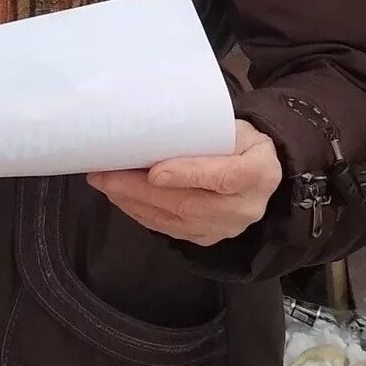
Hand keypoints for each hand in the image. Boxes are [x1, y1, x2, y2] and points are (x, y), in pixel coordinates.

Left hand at [87, 121, 283, 246]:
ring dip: (135, 203)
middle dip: (142, 190)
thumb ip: (202, 133)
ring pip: (176, 220)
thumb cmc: (241, 142)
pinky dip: (142, 213)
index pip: (225, 177)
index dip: (189, 175)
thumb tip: (150, 130)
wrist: (259, 170)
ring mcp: (226, 228)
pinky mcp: (207, 238)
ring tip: (106, 184)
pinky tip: (122, 198)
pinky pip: (170, 230)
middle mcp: (245, 207)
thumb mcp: (233, 127)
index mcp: (259, 172)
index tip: (154, 171)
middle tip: (106, 175)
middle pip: (191, 204)